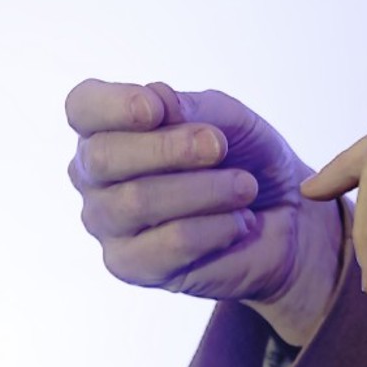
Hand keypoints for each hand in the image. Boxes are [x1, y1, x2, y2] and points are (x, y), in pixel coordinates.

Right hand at [66, 78, 342, 345]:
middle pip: (102, 156)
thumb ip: (190, 106)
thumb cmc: (244, 158)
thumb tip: (157, 100)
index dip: (114, 104)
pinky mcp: (130, 266)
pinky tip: (239, 222)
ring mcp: (106, 224)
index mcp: (109, 129)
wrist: (283, 216)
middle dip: (170, 147)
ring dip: (206, 189)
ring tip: (245, 187)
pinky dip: (217, 226)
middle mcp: (95, 177)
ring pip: (137, 201)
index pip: (83, 106)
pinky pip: (171, 242)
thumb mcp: (229, 118)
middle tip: (218, 146)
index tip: (157, 108)